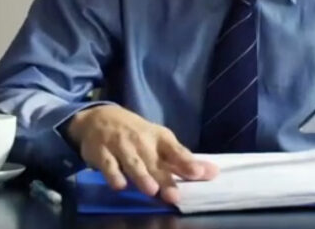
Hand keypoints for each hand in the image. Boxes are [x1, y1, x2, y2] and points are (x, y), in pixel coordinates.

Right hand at [66, 105, 217, 203]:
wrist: (100, 118)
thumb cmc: (138, 134)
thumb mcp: (160, 142)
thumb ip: (184, 160)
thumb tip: (214, 172)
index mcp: (160, 138)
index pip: (176, 150)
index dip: (187, 162)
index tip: (198, 173)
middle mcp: (142, 141)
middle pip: (155, 163)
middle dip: (165, 179)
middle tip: (174, 196)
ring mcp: (121, 146)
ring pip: (133, 163)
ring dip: (141, 176)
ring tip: (151, 190)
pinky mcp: (102, 153)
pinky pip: (108, 165)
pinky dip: (113, 174)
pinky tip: (119, 185)